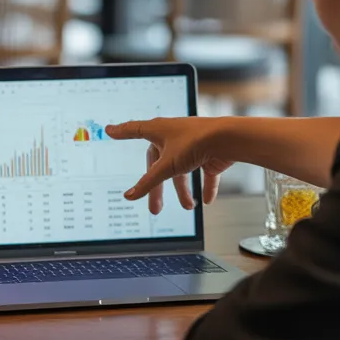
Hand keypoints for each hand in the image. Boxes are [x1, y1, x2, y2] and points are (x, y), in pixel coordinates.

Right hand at [105, 118, 233, 212]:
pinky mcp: (210, 152)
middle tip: (155, 208)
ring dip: (184, 190)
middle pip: (160, 165)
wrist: (229, 138)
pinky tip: (207, 199)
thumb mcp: (167, 166)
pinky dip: (206, 186)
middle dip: (158, 188)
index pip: (135, 130)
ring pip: (183, 171)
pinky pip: (205, 172)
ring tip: (189, 206)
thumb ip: (148, 182)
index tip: (110, 131)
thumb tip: (129, 195)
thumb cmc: (195, 142)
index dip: (122, 131)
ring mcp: (192, 144)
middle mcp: (174, 136)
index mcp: (159, 131)